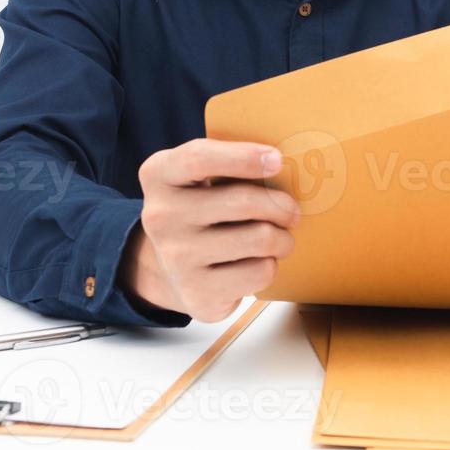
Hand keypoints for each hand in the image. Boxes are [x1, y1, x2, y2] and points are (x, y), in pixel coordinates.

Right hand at [123, 138, 299, 321]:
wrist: (169, 268)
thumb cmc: (200, 209)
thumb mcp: (197, 177)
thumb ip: (229, 163)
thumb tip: (281, 164)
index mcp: (159, 175)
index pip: (199, 158)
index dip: (244, 156)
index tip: (278, 159)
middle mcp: (160, 216)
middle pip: (242, 201)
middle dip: (281, 205)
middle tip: (291, 211)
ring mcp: (176, 257)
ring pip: (260, 238)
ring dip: (283, 239)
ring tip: (279, 239)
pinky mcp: (197, 292)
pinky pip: (260, 272)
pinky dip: (270, 265)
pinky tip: (257, 262)